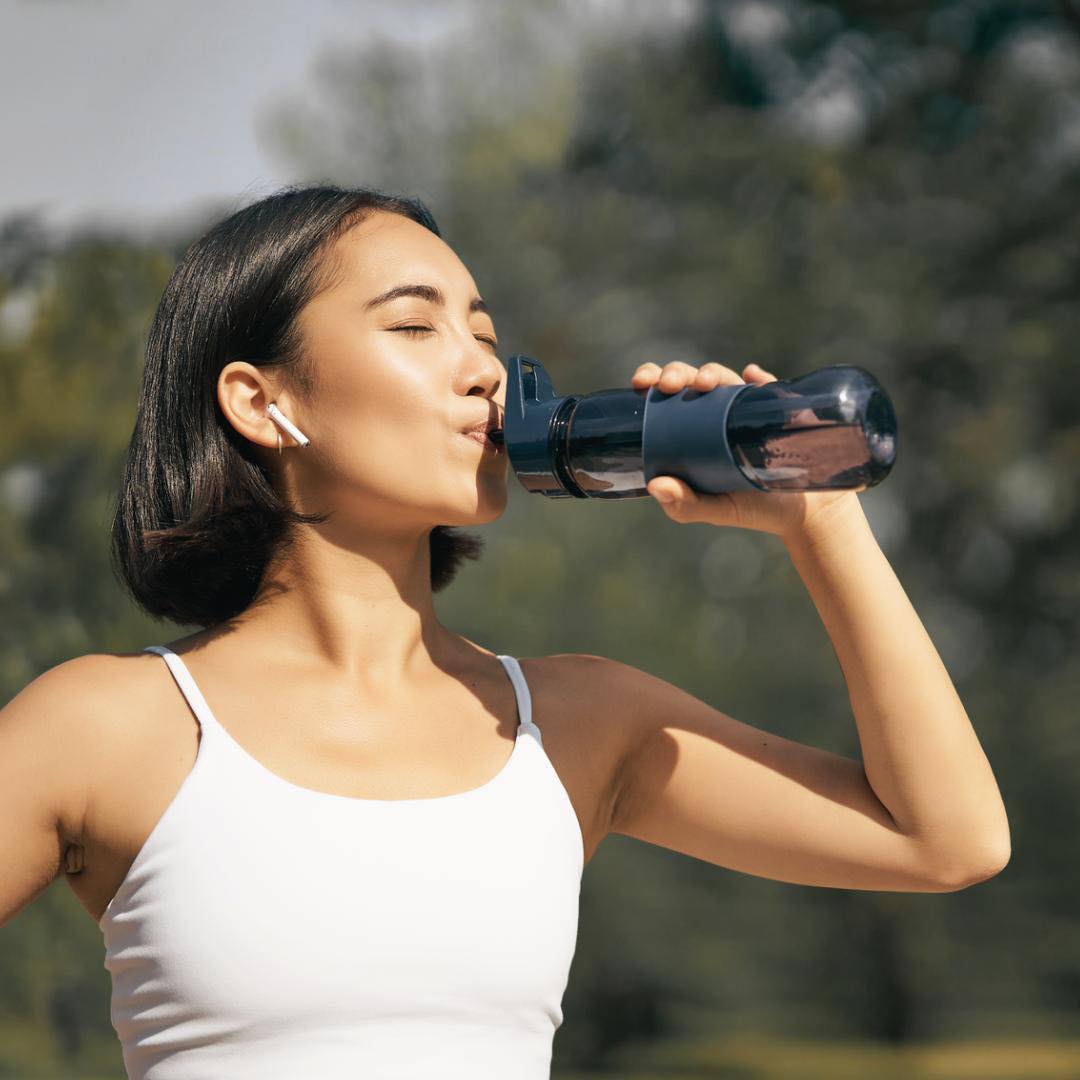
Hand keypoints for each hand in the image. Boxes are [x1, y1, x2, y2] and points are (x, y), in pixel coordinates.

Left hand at [632, 360, 865, 540]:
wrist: (802, 512)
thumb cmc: (750, 508)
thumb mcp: (714, 510)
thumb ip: (684, 505)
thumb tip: (656, 486)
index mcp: (690, 428)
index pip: (665, 395)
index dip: (652, 379)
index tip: (642, 382)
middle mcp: (716, 411)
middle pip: (691, 379)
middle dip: (677, 372)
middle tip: (669, 385)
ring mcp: (747, 407)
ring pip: (725, 377)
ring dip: (712, 372)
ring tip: (705, 383)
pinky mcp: (778, 409)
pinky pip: (769, 387)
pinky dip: (760, 379)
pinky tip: (754, 377)